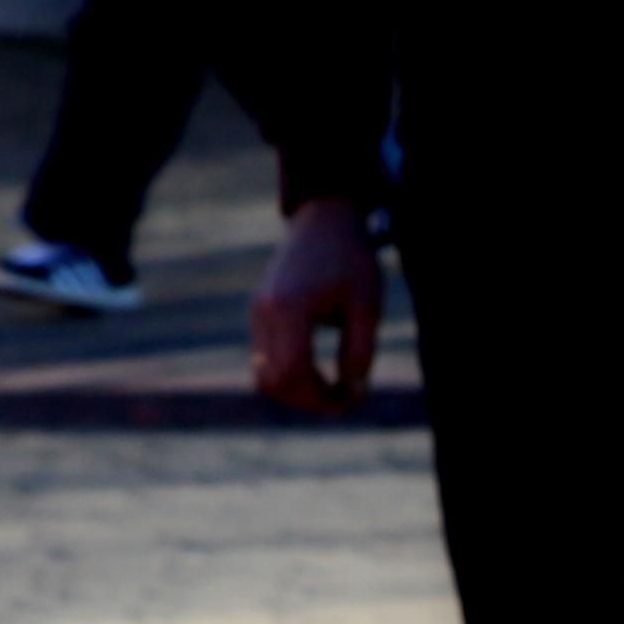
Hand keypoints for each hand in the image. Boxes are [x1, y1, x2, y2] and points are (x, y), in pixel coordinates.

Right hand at [250, 199, 384, 414]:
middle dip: (311, 400)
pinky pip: (266, 361)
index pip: (294, 373)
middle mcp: (263, 312)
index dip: (323, 398)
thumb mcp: (367, 308)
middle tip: (347, 399)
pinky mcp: (259, 315)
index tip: (353, 399)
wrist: (324, 223)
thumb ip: (360, 352)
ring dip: (298, 392)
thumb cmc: (352, 261)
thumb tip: (352, 393)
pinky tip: (321, 375)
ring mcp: (256, 313)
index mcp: (288, 307)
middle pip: (275, 381)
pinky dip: (290, 376)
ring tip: (336, 389)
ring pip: (265, 376)